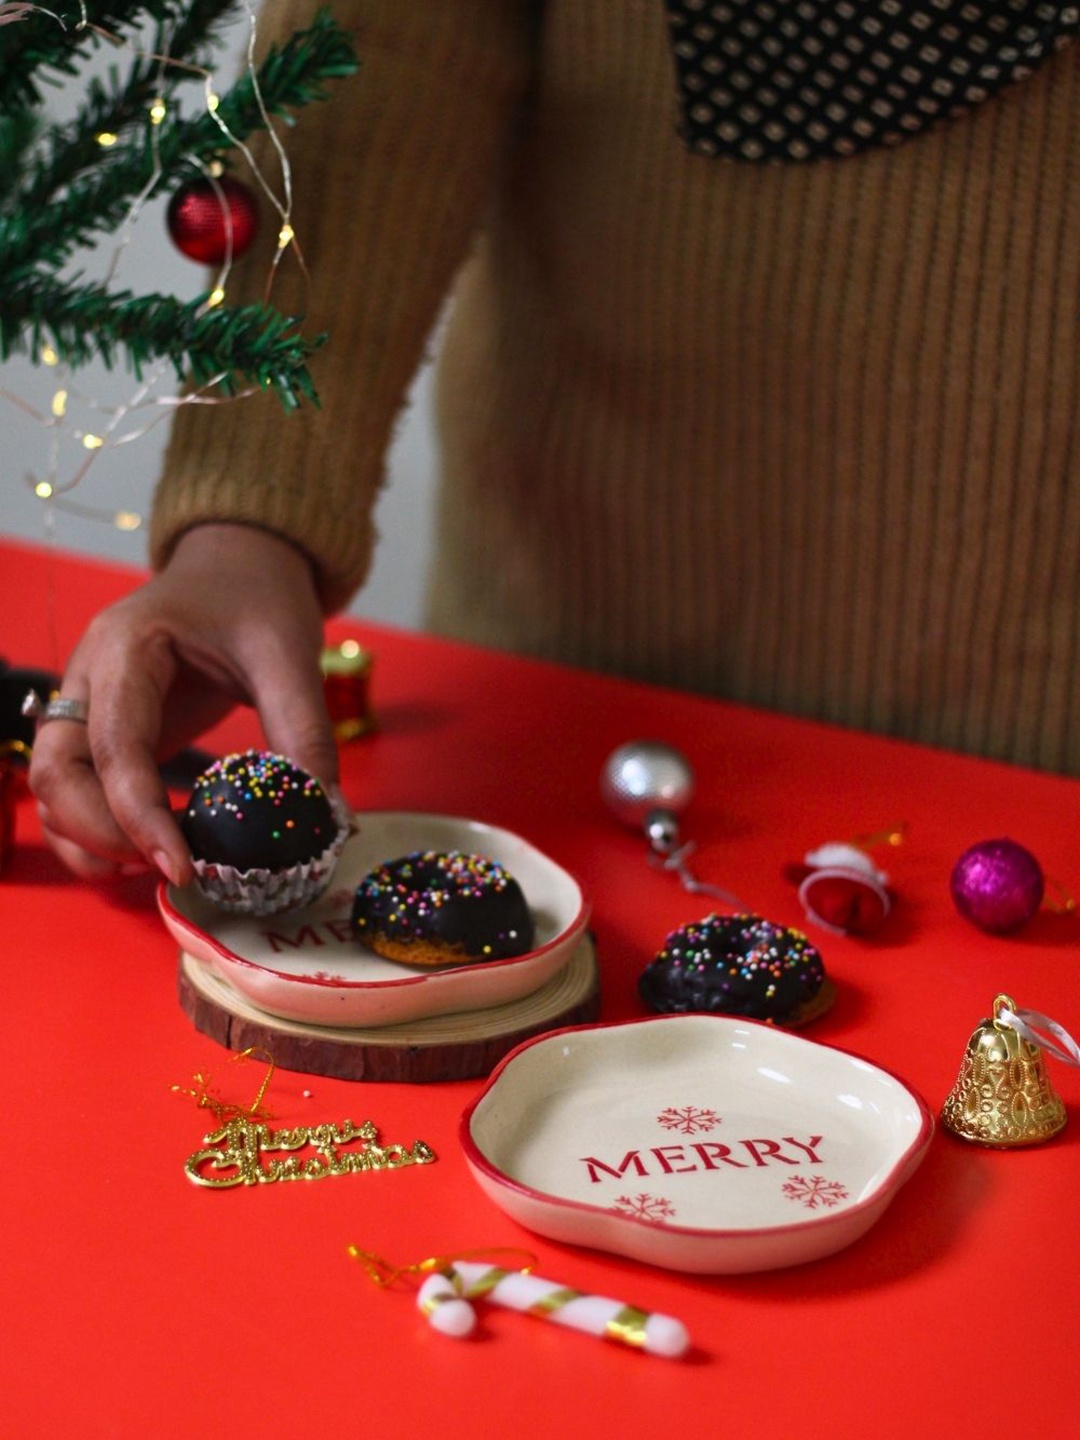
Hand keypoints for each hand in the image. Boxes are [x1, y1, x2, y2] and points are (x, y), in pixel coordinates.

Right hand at [28, 523, 338, 884]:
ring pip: (53, 790)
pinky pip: (78, 791)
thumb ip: (304, 732)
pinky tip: (151, 851)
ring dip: (91, 841)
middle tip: (174, 870)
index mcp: (126, 647)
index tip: (183, 867)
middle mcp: (89, 677)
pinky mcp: (105, 731)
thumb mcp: (288, 654)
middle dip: (102, 835)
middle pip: (56, 773)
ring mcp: (89, 705)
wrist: (242, 564)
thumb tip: (327, 816)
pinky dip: (100, 832)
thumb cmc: (258, 597)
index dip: (139, 815)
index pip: (114, 745)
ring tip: (161, 868)